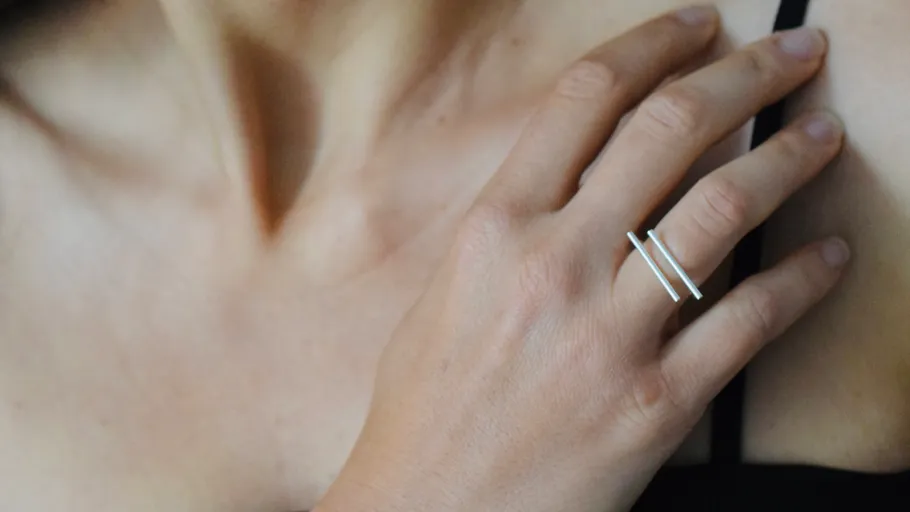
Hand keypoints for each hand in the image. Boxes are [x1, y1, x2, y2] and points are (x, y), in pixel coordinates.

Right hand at [318, 6, 846, 511]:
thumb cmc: (425, 407)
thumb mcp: (445, 294)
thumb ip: (508, 228)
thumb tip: (575, 181)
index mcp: (493, 228)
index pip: (584, 98)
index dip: (652, 43)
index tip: (697, 23)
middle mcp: (554, 265)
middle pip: (669, 131)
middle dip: (745, 77)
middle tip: (792, 57)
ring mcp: (610, 334)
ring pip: (724, 211)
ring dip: (790, 160)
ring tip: (822, 136)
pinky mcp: (657, 404)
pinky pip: (751, 320)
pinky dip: (802, 277)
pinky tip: (829, 254)